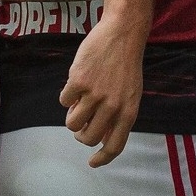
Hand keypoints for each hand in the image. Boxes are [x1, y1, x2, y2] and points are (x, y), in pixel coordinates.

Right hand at [61, 9, 149, 166]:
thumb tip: (101, 139)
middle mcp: (112, 106)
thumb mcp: (131, 93)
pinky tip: (77, 80)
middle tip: (81, 121)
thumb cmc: (125, 64)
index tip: (92, 162)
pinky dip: (67, 94)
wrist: (122, 33)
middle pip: (87, 138)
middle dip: (80, 133)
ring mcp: (95, 94)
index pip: (115, 146)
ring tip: (79, 100)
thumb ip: (119, 116)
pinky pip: (64, 101)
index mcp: (128, 111)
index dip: (102, 158)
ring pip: (72, 123)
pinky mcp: (79, 81)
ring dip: (71, 115)